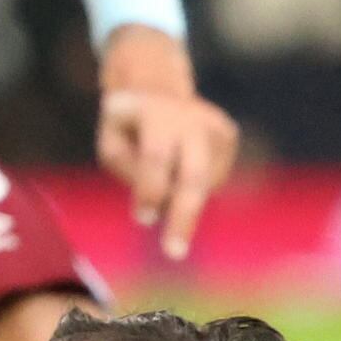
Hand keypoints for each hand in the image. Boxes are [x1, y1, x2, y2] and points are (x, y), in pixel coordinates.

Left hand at [92, 27, 240, 262]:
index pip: (156, 156)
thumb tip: (161, 199)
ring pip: (204, 182)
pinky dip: (193, 186)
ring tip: (163, 181)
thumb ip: (126, 167)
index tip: (142, 219)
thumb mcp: (111, 140)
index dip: (149, 190)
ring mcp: (214, 124)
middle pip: (193, 175)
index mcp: (154, 111)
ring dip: (181, 199)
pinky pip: (212, 178)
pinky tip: (180, 165)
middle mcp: (189, 116)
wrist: (157, 87)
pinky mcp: (229, 135)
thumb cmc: (126, 125)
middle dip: (183, 218)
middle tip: (174, 253)